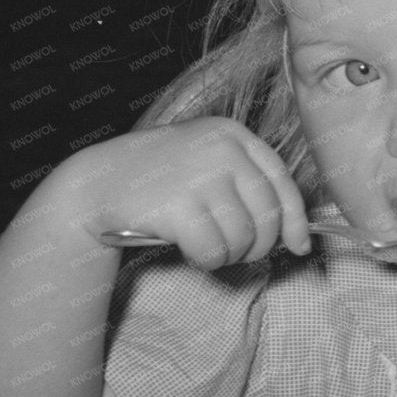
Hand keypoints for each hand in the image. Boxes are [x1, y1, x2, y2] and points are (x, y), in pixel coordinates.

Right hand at [55, 116, 309, 268]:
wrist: (96, 182)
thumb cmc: (161, 181)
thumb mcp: (208, 164)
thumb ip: (248, 186)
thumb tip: (298, 234)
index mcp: (233, 134)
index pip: (282, 184)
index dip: (295, 221)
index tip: (299, 246)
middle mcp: (222, 149)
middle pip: (267, 216)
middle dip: (257, 245)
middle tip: (234, 252)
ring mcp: (201, 175)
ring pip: (244, 238)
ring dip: (229, 255)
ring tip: (205, 245)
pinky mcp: (180, 205)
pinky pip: (216, 252)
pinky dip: (207, 261)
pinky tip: (189, 250)